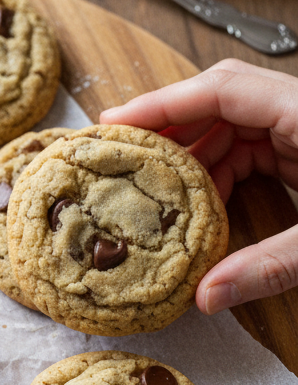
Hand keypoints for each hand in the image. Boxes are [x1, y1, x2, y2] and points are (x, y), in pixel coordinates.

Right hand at [99, 57, 297, 313]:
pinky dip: (222, 168)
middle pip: (221, 97)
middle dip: (168, 123)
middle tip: (120, 151)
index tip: (114, 122)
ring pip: (235, 122)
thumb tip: (206, 297)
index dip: (162, 102)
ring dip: (194, 150)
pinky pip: (255, 146)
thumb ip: (270, 265)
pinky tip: (200, 199)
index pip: (221, 87)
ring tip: (152, 181)